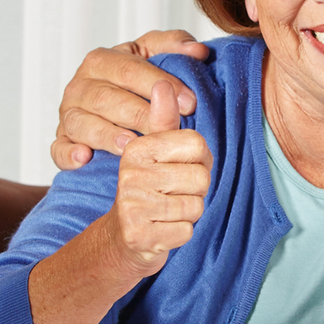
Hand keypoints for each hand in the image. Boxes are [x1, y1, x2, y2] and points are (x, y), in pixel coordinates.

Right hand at [51, 30, 211, 169]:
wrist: (107, 105)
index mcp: (101, 60)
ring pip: (83, 123)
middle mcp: (80, 85)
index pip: (129, 69)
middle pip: (107, 99)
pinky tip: (85, 158)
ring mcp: (68, 114)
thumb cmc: (133, 81)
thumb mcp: (152, 56)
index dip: (159, 84)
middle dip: (140, 115)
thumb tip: (198, 51)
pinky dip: (69, 154)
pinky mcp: (61, 140)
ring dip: (107, 135)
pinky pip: (59, 148)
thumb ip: (174, 46)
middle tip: (166, 130)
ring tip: (131, 146)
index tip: (189, 102)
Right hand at [103, 81, 210, 275]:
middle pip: (201, 178)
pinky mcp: (138, 235)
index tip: (180, 168)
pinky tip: (162, 230)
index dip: (199, 161)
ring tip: (167, 211)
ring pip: (195, 207)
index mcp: (137, 149)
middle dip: (195, 191)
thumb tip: (163, 85)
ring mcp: (132, 206)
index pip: (198, 145)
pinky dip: (180, 235)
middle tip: (173, 195)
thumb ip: (164, 121)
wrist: (122, 238)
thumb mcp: (156, 153)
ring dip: (188, 214)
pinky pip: (185, 232)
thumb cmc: (148, 191)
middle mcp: (131, 174)